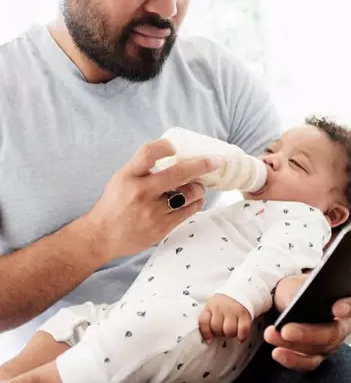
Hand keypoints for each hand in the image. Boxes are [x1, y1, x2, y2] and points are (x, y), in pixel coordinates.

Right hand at [84, 140, 218, 261]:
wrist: (102, 236)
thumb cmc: (114, 204)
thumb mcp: (121, 179)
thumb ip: (142, 168)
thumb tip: (173, 155)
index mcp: (128, 176)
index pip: (148, 153)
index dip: (164, 146)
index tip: (174, 147)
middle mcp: (141, 192)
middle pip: (179, 173)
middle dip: (202, 165)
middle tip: (215, 161)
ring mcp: (152, 211)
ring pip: (189, 194)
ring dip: (199, 188)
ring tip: (199, 186)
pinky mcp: (161, 227)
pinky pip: (188, 211)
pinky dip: (196, 203)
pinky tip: (195, 200)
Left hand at [199, 294, 251, 344]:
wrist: (240, 292)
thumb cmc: (224, 304)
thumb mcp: (212, 307)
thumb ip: (208, 320)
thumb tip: (208, 340)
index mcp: (210, 306)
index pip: (203, 321)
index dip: (206, 333)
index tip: (209, 340)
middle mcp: (221, 308)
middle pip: (217, 328)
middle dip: (220, 333)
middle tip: (223, 329)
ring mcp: (233, 310)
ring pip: (229, 330)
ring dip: (230, 334)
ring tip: (232, 330)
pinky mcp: (244, 314)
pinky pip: (243, 330)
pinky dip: (242, 336)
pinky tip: (240, 336)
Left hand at [264, 274, 350, 370]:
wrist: (282, 303)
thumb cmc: (294, 291)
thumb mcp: (295, 285)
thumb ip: (300, 293)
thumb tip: (296, 305)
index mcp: (343, 302)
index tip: (336, 308)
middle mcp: (341, 326)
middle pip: (333, 334)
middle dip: (308, 333)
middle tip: (286, 330)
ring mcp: (330, 344)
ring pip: (317, 350)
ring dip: (292, 345)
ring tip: (271, 335)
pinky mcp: (316, 357)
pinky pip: (308, 363)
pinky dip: (291, 359)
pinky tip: (277, 352)